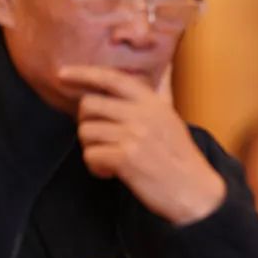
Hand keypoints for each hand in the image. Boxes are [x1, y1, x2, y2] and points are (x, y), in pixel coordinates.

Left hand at [58, 65, 225, 224]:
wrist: (195, 191)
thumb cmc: (180, 157)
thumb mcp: (173, 119)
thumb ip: (163, 93)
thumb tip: (168, 66)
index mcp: (153, 103)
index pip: (112, 78)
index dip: (83, 73)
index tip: (62, 74)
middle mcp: (143, 115)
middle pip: (89, 105)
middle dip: (86, 123)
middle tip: (100, 138)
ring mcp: (134, 135)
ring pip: (86, 132)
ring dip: (91, 148)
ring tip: (109, 159)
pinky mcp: (125, 158)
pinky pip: (90, 155)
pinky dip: (95, 166)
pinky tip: (110, 172)